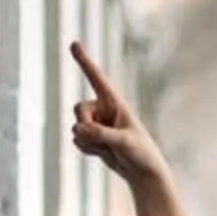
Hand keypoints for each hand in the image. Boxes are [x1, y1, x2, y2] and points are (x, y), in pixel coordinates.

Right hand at [68, 42, 168, 185]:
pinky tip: (104, 153)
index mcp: (115, 102)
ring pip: (76, 128)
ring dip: (89, 142)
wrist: (142, 172)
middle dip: (86, 126)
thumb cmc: (141, 153)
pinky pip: (77, 140)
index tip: (73, 43)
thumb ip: (102, 134)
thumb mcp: (124, 142)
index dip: (84, 61)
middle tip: (103, 139)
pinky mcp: (91, 137)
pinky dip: (87, 150)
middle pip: (78, 109)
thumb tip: (79, 129)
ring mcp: (96, 123)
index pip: (96, 78)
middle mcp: (103, 109)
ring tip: (109, 148)